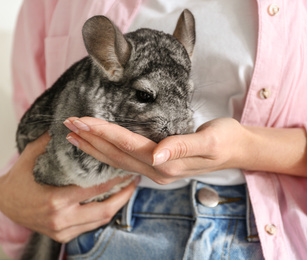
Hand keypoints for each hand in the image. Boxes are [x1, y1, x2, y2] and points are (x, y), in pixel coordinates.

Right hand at [0, 133, 138, 242]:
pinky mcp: (63, 236)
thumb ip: (51, 140)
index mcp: (55, 200)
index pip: (95, 188)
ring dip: (118, 205)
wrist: (4, 204)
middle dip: (123, 195)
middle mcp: (61, 219)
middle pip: (104, 209)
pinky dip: (104, 214)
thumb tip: (70, 122)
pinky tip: (113, 201)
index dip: (115, 179)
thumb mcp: (31, 156)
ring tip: (129, 190)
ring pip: (100, 220)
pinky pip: (91, 226)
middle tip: (135, 180)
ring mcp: (62, 230)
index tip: (127, 168)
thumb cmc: (19, 179)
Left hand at [64, 117, 306, 185]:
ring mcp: (158, 171)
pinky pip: (127, 161)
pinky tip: (98, 148)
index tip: (81, 121)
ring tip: (74, 137)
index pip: (127, 145)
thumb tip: (158, 154)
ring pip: (118, 160)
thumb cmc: (226, 140)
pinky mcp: (159, 166)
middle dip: (90, 140)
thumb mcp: (210, 140)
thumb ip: (183, 147)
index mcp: (168, 164)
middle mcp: (158, 170)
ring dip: (95, 148)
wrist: (239, 149)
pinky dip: (108, 153)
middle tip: (67, 125)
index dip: (103, 133)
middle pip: (117, 154)